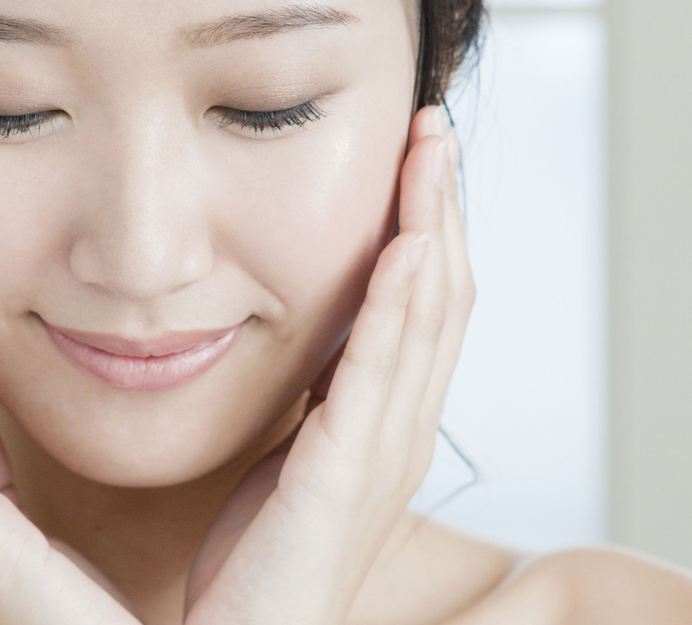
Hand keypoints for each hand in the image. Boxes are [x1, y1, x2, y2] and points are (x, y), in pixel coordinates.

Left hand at [184, 105, 473, 624]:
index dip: (425, 226)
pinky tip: (407, 241)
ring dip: (434, 226)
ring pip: (429, 316)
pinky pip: (384, 371)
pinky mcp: (346, 476)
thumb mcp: (283, 459)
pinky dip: (402, 301)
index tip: (414, 155)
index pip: (419, 306)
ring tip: (430, 149)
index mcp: (381, 424)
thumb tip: (286, 335)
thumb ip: (300, 398)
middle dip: (441, 205)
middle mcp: (398, 431)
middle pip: (443, 294)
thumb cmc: (249, 565)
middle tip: (432, 126)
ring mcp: (382, 453)